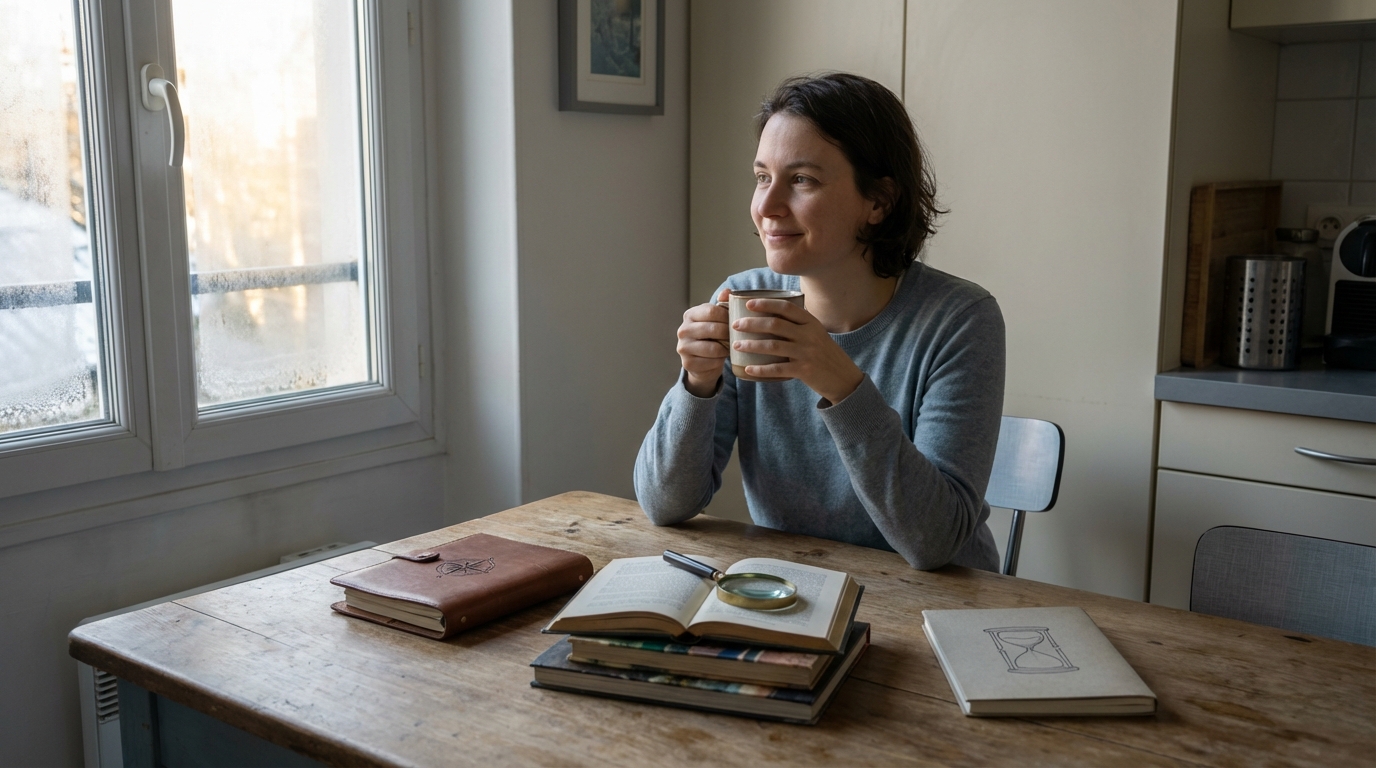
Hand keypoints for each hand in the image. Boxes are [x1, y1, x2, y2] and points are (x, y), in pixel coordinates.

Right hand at [676, 288, 731, 396]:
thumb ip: (723, 304)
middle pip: (713, 329)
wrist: (702, 362)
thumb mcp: (717, 319)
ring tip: (730, 347)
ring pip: (713, 348)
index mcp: (690, 314)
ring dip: (726, 349)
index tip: (736, 322)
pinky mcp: (687, 363)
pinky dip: (720, 361)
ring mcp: (683, 347)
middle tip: (737, 337)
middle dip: (729, 334)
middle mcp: (683, 329)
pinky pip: (711, 362)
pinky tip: (721, 358)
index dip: (728, 316)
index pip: (712, 311)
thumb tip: (727, 292)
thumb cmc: (713, 336)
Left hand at [732, 298, 863, 403]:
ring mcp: (806, 353)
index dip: (766, 304)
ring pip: (773, 346)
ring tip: (737, 345)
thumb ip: (798, 325)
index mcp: (811, 323)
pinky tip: (748, 368)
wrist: (844, 378)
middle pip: (775, 325)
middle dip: (752, 323)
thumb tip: (771, 316)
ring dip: (751, 345)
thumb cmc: (825, 354)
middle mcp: (809, 335)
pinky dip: (761, 369)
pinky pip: (777, 369)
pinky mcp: (804, 370)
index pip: (786, 307)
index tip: (748, 304)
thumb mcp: (817, 334)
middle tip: (736, 325)